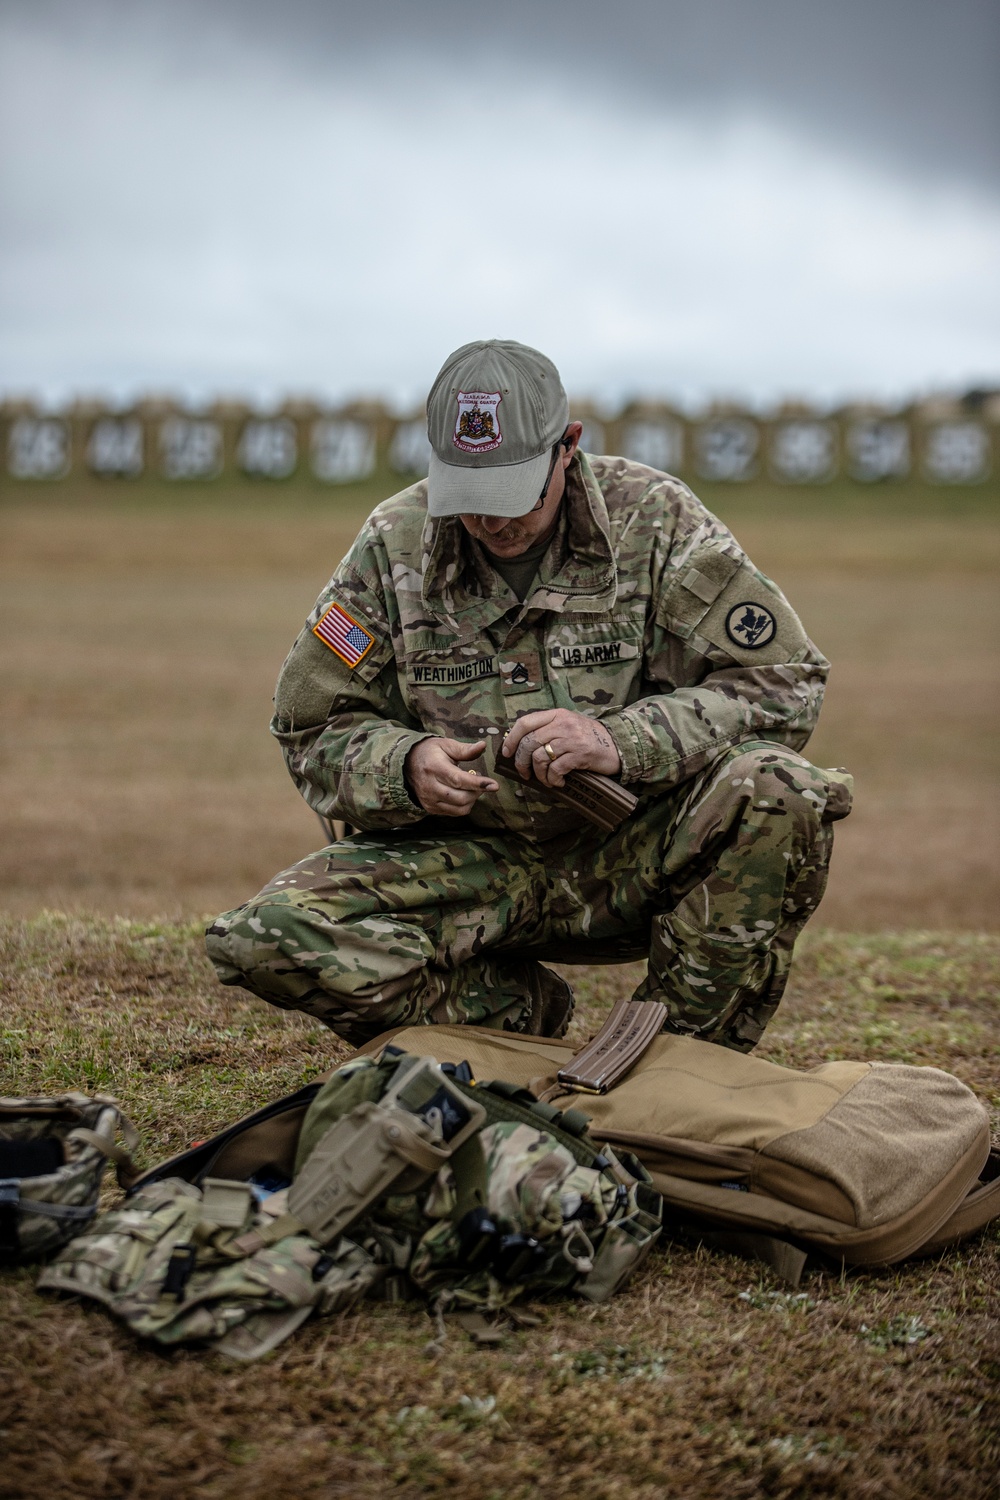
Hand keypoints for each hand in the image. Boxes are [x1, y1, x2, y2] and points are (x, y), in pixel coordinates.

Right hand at [404, 737, 498, 816]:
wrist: (406, 764)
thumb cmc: (430, 752)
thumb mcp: (446, 745)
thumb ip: (465, 749)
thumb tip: (482, 746)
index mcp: (435, 768)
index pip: (459, 780)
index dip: (478, 784)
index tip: (494, 785)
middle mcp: (430, 786)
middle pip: (461, 797)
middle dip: (477, 792)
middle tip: (481, 782)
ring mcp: (429, 800)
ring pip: (459, 808)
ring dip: (472, 800)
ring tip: (472, 788)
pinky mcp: (430, 808)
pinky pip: (453, 813)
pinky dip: (464, 806)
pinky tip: (464, 794)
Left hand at [502, 709, 620, 787]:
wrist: (617, 745)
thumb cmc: (589, 738)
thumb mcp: (568, 725)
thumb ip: (548, 729)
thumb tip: (520, 745)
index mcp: (557, 714)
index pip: (525, 722)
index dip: (511, 738)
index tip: (507, 752)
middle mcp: (562, 724)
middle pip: (529, 743)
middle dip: (521, 762)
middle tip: (524, 773)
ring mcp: (571, 738)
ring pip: (540, 757)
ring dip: (539, 774)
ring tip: (546, 780)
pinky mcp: (580, 754)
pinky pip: (555, 769)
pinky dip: (553, 779)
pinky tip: (558, 782)